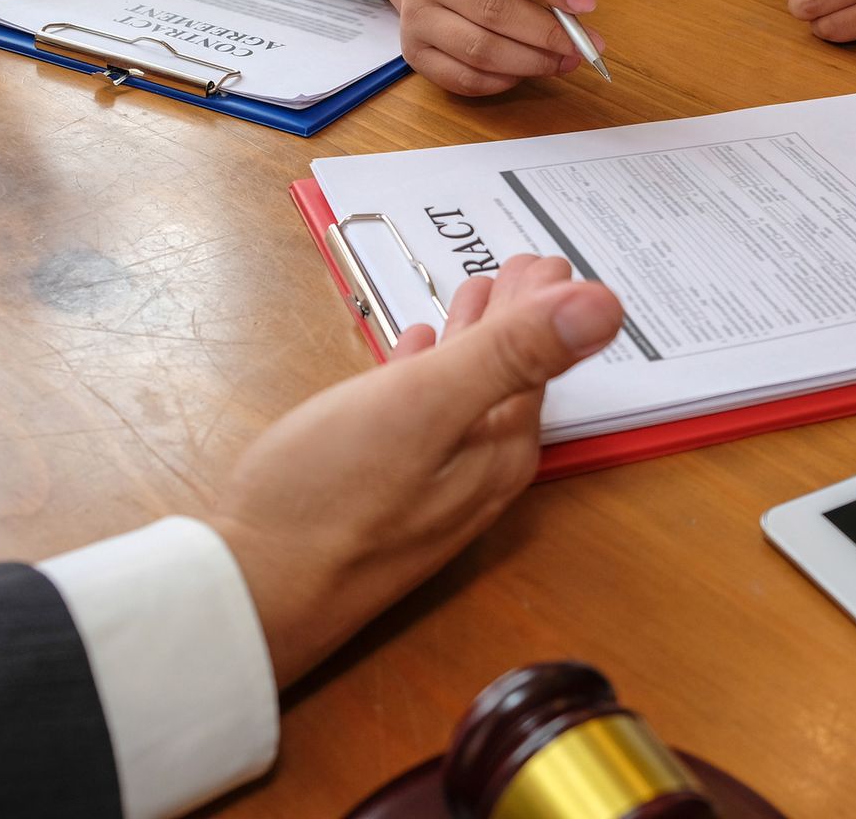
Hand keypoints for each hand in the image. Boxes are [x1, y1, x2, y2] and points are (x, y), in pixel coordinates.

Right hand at [210, 255, 623, 687]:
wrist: (250, 595)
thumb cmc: (328, 499)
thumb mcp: (427, 404)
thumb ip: (512, 352)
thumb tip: (605, 307)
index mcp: (498, 450)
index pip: (539, 361)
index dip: (545, 306)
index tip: (547, 260)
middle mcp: (476, 475)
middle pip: (509, 378)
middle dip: (516, 318)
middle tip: (520, 267)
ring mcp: (429, 489)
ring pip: (467, 395)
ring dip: (472, 342)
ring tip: (471, 297)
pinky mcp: (381, 495)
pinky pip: (423, 418)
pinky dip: (426, 374)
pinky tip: (410, 354)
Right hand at [355, 0, 603, 95]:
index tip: (586, 3)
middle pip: (492, 9)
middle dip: (546, 32)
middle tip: (583, 44)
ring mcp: (416, 15)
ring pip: (479, 50)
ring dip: (531, 61)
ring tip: (565, 60)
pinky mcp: (415, 51)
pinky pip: (463, 78)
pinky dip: (502, 82)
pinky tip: (528, 70)